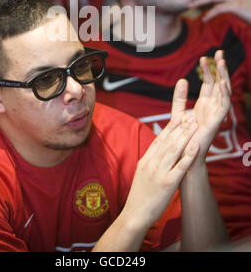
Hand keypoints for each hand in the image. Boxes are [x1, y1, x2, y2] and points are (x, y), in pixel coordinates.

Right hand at [123, 109, 198, 230]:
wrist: (134, 214)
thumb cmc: (140, 196)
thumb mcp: (141, 173)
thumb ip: (150, 160)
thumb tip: (160, 150)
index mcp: (145, 160)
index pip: (159, 139)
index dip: (170, 127)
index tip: (179, 116)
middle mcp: (152, 163)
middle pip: (168, 141)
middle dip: (181, 127)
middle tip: (191, 116)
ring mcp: (159, 172)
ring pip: (174, 149)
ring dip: (186, 135)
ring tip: (195, 125)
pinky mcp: (168, 183)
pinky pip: (180, 166)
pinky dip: (189, 155)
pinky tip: (196, 146)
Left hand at [177, 50, 230, 163]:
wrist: (183, 157)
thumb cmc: (182, 138)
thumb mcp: (178, 112)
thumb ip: (180, 97)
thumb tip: (183, 79)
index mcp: (204, 105)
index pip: (209, 83)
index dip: (208, 70)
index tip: (204, 57)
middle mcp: (212, 108)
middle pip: (218, 83)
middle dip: (219, 68)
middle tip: (218, 52)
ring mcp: (216, 114)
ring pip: (223, 91)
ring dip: (224, 76)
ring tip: (222, 62)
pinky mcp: (217, 122)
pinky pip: (224, 105)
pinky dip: (224, 93)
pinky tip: (222, 82)